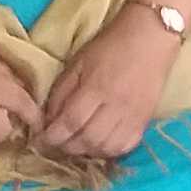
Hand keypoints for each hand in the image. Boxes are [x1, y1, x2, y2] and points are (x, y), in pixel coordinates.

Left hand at [36, 7, 181, 159]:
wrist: (151, 37)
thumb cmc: (110, 46)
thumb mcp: (78, 62)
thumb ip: (61, 91)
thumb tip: (49, 119)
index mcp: (96, 87)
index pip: (70, 122)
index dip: (52, 137)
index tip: (39, 141)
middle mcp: (115, 106)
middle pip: (87, 140)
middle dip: (66, 147)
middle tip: (55, 144)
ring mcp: (133, 116)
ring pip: (106, 148)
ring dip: (86, 152)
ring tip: (75, 145)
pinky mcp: (144, 121)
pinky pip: (125, 147)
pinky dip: (108, 152)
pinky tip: (99, 145)